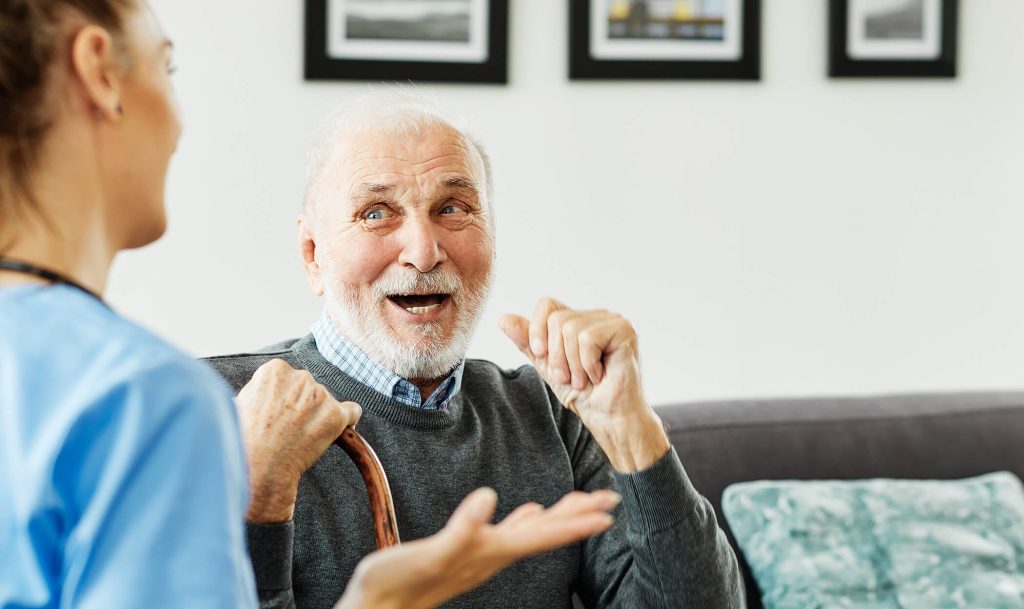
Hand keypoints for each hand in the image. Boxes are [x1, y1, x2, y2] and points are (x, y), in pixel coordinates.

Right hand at [235, 359, 360, 521]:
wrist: (256, 469)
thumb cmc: (241, 442)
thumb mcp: (238, 405)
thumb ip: (258, 393)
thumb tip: (260, 397)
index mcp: (275, 370)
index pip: (289, 379)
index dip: (282, 399)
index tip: (277, 416)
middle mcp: (301, 377)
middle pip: (308, 389)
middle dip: (301, 406)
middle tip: (287, 431)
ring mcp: (321, 395)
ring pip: (327, 402)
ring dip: (318, 417)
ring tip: (299, 440)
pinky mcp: (336, 415)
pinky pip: (352, 412)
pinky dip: (348, 421)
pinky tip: (335, 433)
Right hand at [335, 487, 619, 608]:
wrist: (376, 608)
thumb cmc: (395, 585)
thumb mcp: (428, 555)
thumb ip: (460, 531)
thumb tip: (489, 498)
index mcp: (489, 552)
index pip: (543, 535)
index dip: (575, 521)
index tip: (608, 510)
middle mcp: (491, 555)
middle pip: (546, 532)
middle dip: (578, 514)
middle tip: (611, 497)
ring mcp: (480, 555)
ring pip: (530, 532)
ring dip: (558, 516)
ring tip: (582, 502)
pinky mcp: (465, 552)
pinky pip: (506, 532)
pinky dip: (524, 520)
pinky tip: (529, 513)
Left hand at [500, 298, 669, 471]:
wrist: (608, 418)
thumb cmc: (582, 394)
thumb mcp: (546, 365)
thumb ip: (527, 341)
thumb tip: (503, 318)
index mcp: (578, 320)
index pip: (547, 305)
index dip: (536, 329)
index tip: (539, 355)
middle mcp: (596, 315)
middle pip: (556, 319)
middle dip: (556, 356)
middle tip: (570, 378)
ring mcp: (612, 320)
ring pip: (571, 329)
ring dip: (572, 364)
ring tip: (584, 379)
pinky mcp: (624, 330)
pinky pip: (588, 339)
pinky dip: (587, 364)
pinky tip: (600, 375)